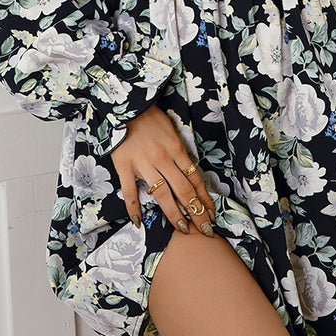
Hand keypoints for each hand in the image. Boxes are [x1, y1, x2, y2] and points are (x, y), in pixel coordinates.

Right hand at [110, 103, 216, 236]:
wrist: (126, 105)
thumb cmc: (151, 118)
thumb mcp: (172, 131)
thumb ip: (179, 152)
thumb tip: (190, 173)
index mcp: (176, 149)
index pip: (195, 179)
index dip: (204, 198)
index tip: (211, 214)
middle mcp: (163, 158)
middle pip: (183, 190)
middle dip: (196, 212)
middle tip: (205, 229)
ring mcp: (143, 163)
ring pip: (162, 194)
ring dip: (174, 214)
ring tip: (182, 229)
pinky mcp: (124, 165)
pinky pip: (129, 191)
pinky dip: (133, 208)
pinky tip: (138, 222)